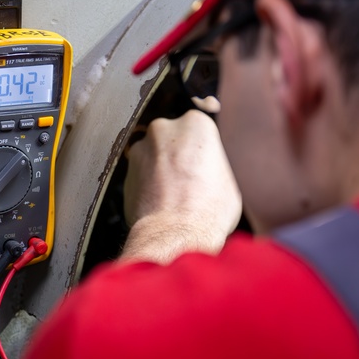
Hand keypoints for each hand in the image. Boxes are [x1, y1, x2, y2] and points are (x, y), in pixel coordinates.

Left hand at [120, 110, 242, 262]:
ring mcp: (140, 150)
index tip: (207, 162)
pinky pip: (142, 175)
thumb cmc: (208, 209)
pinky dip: (150, 185)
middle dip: (181, 154)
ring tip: (178, 194)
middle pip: (175, 137)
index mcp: (195, 123)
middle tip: (194, 179)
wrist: (175, 235)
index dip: (205, 147)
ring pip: (156, 155)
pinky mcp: (126, 173)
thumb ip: (218, 159)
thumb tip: (214, 162)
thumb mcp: (232, 178)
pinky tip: (164, 202)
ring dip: (164, 169)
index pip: (201, 126)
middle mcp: (163, 129)